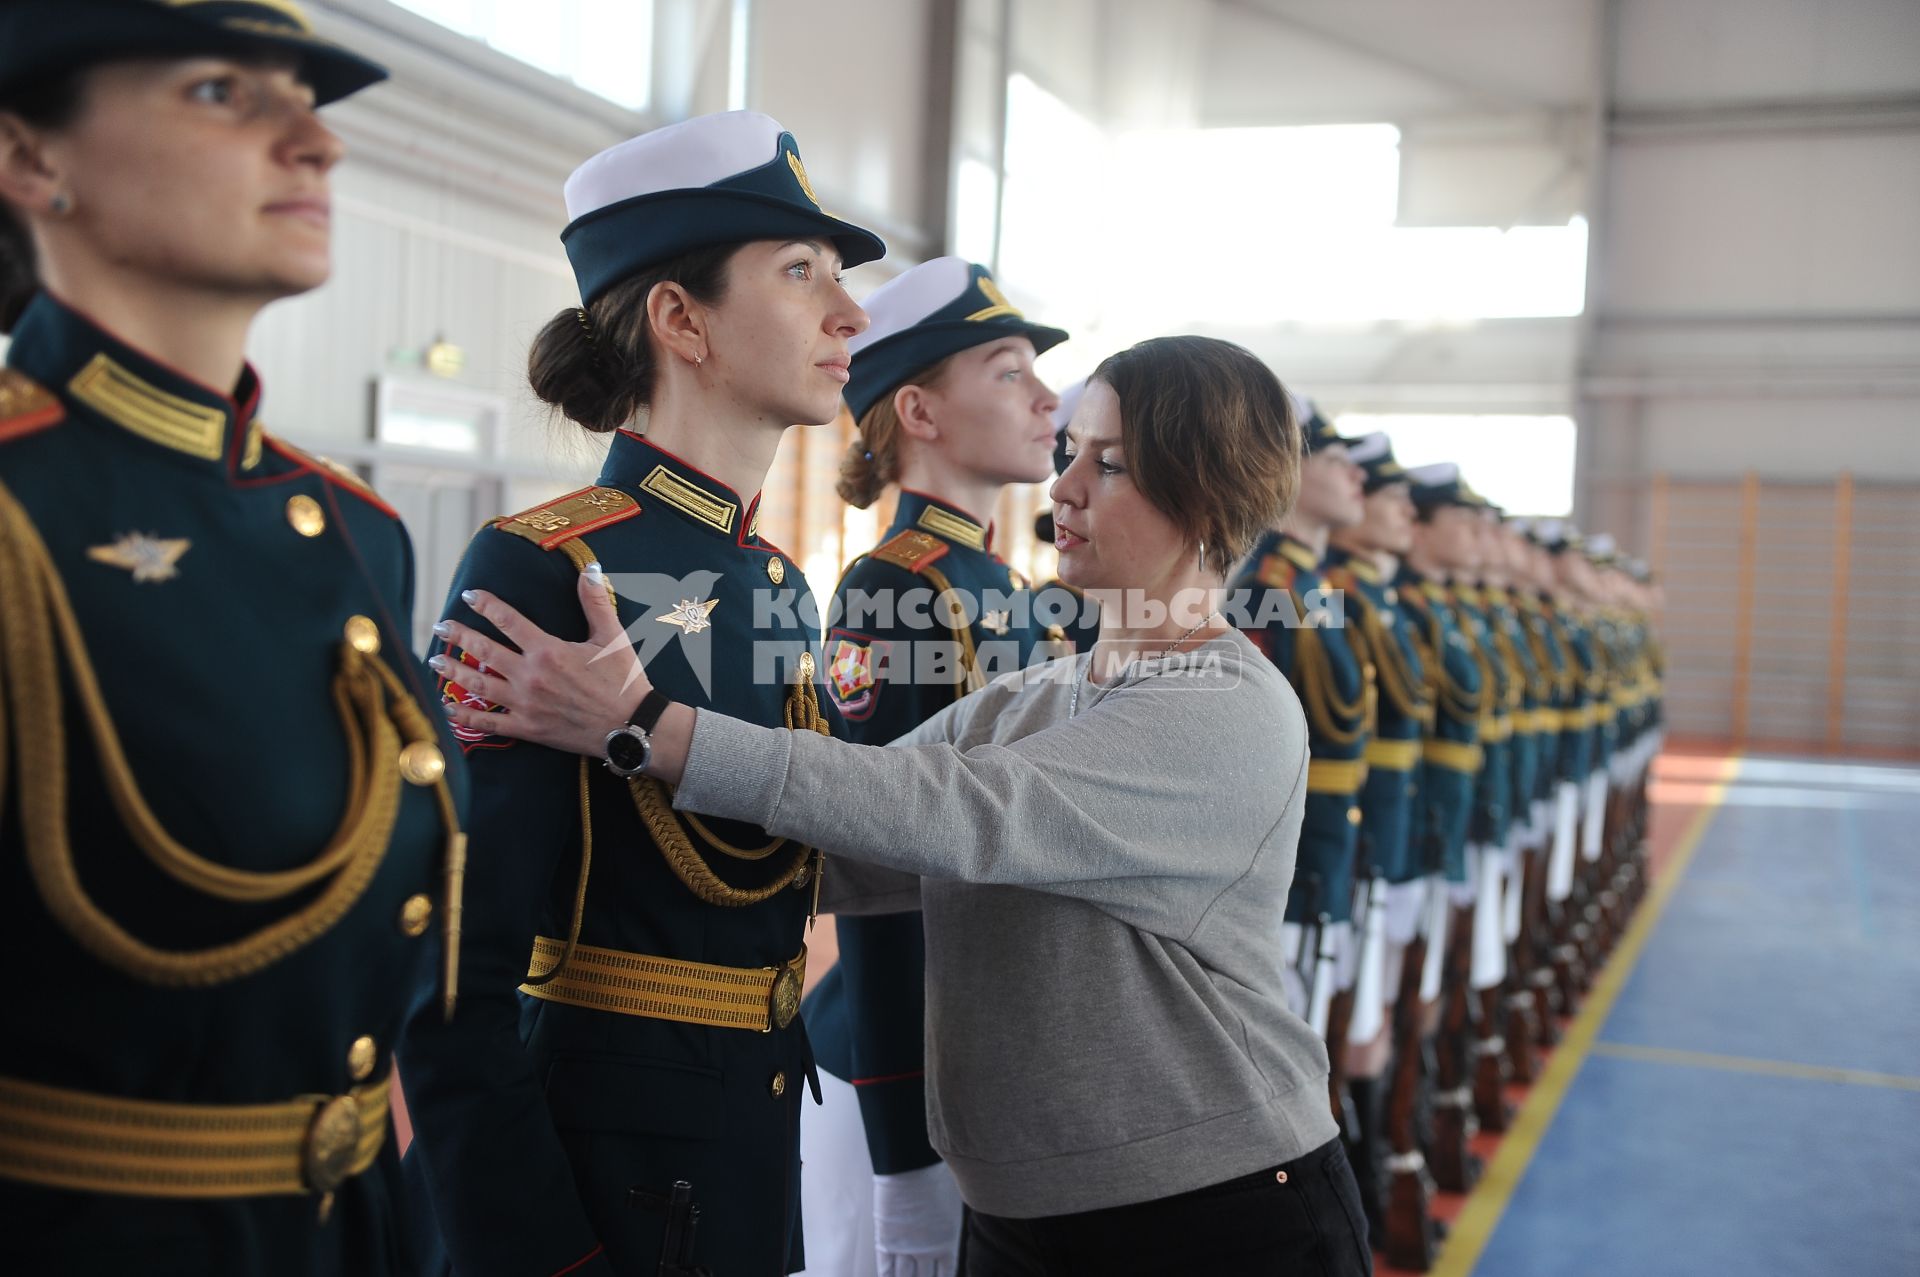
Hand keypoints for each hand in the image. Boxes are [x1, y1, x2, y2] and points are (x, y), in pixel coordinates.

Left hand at [432, 564, 646, 756]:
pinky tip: (448, 710)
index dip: (486, 605)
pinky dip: (465, 718)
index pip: (507, 620)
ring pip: (478, 685)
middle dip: (458, 636)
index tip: (469, 596)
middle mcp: (530, 676)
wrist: (631, 727)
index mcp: (548, 650)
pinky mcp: (528, 728)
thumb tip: (590, 569)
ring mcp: (525, 704)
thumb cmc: (623, 681)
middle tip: (440, 626)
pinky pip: (489, 724)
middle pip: (483, 650)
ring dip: (452, 671)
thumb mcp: (612, 638)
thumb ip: (595, 602)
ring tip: (435, 660)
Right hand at [873, 1162, 962, 1276]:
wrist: (912, 1167)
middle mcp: (927, 1252)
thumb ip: (948, 1220)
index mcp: (948, 1243)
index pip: (946, 1274)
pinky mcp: (886, 1241)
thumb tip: (945, 1223)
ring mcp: (905, 1248)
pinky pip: (886, 1269)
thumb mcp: (952, 1201)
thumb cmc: (937, 1176)